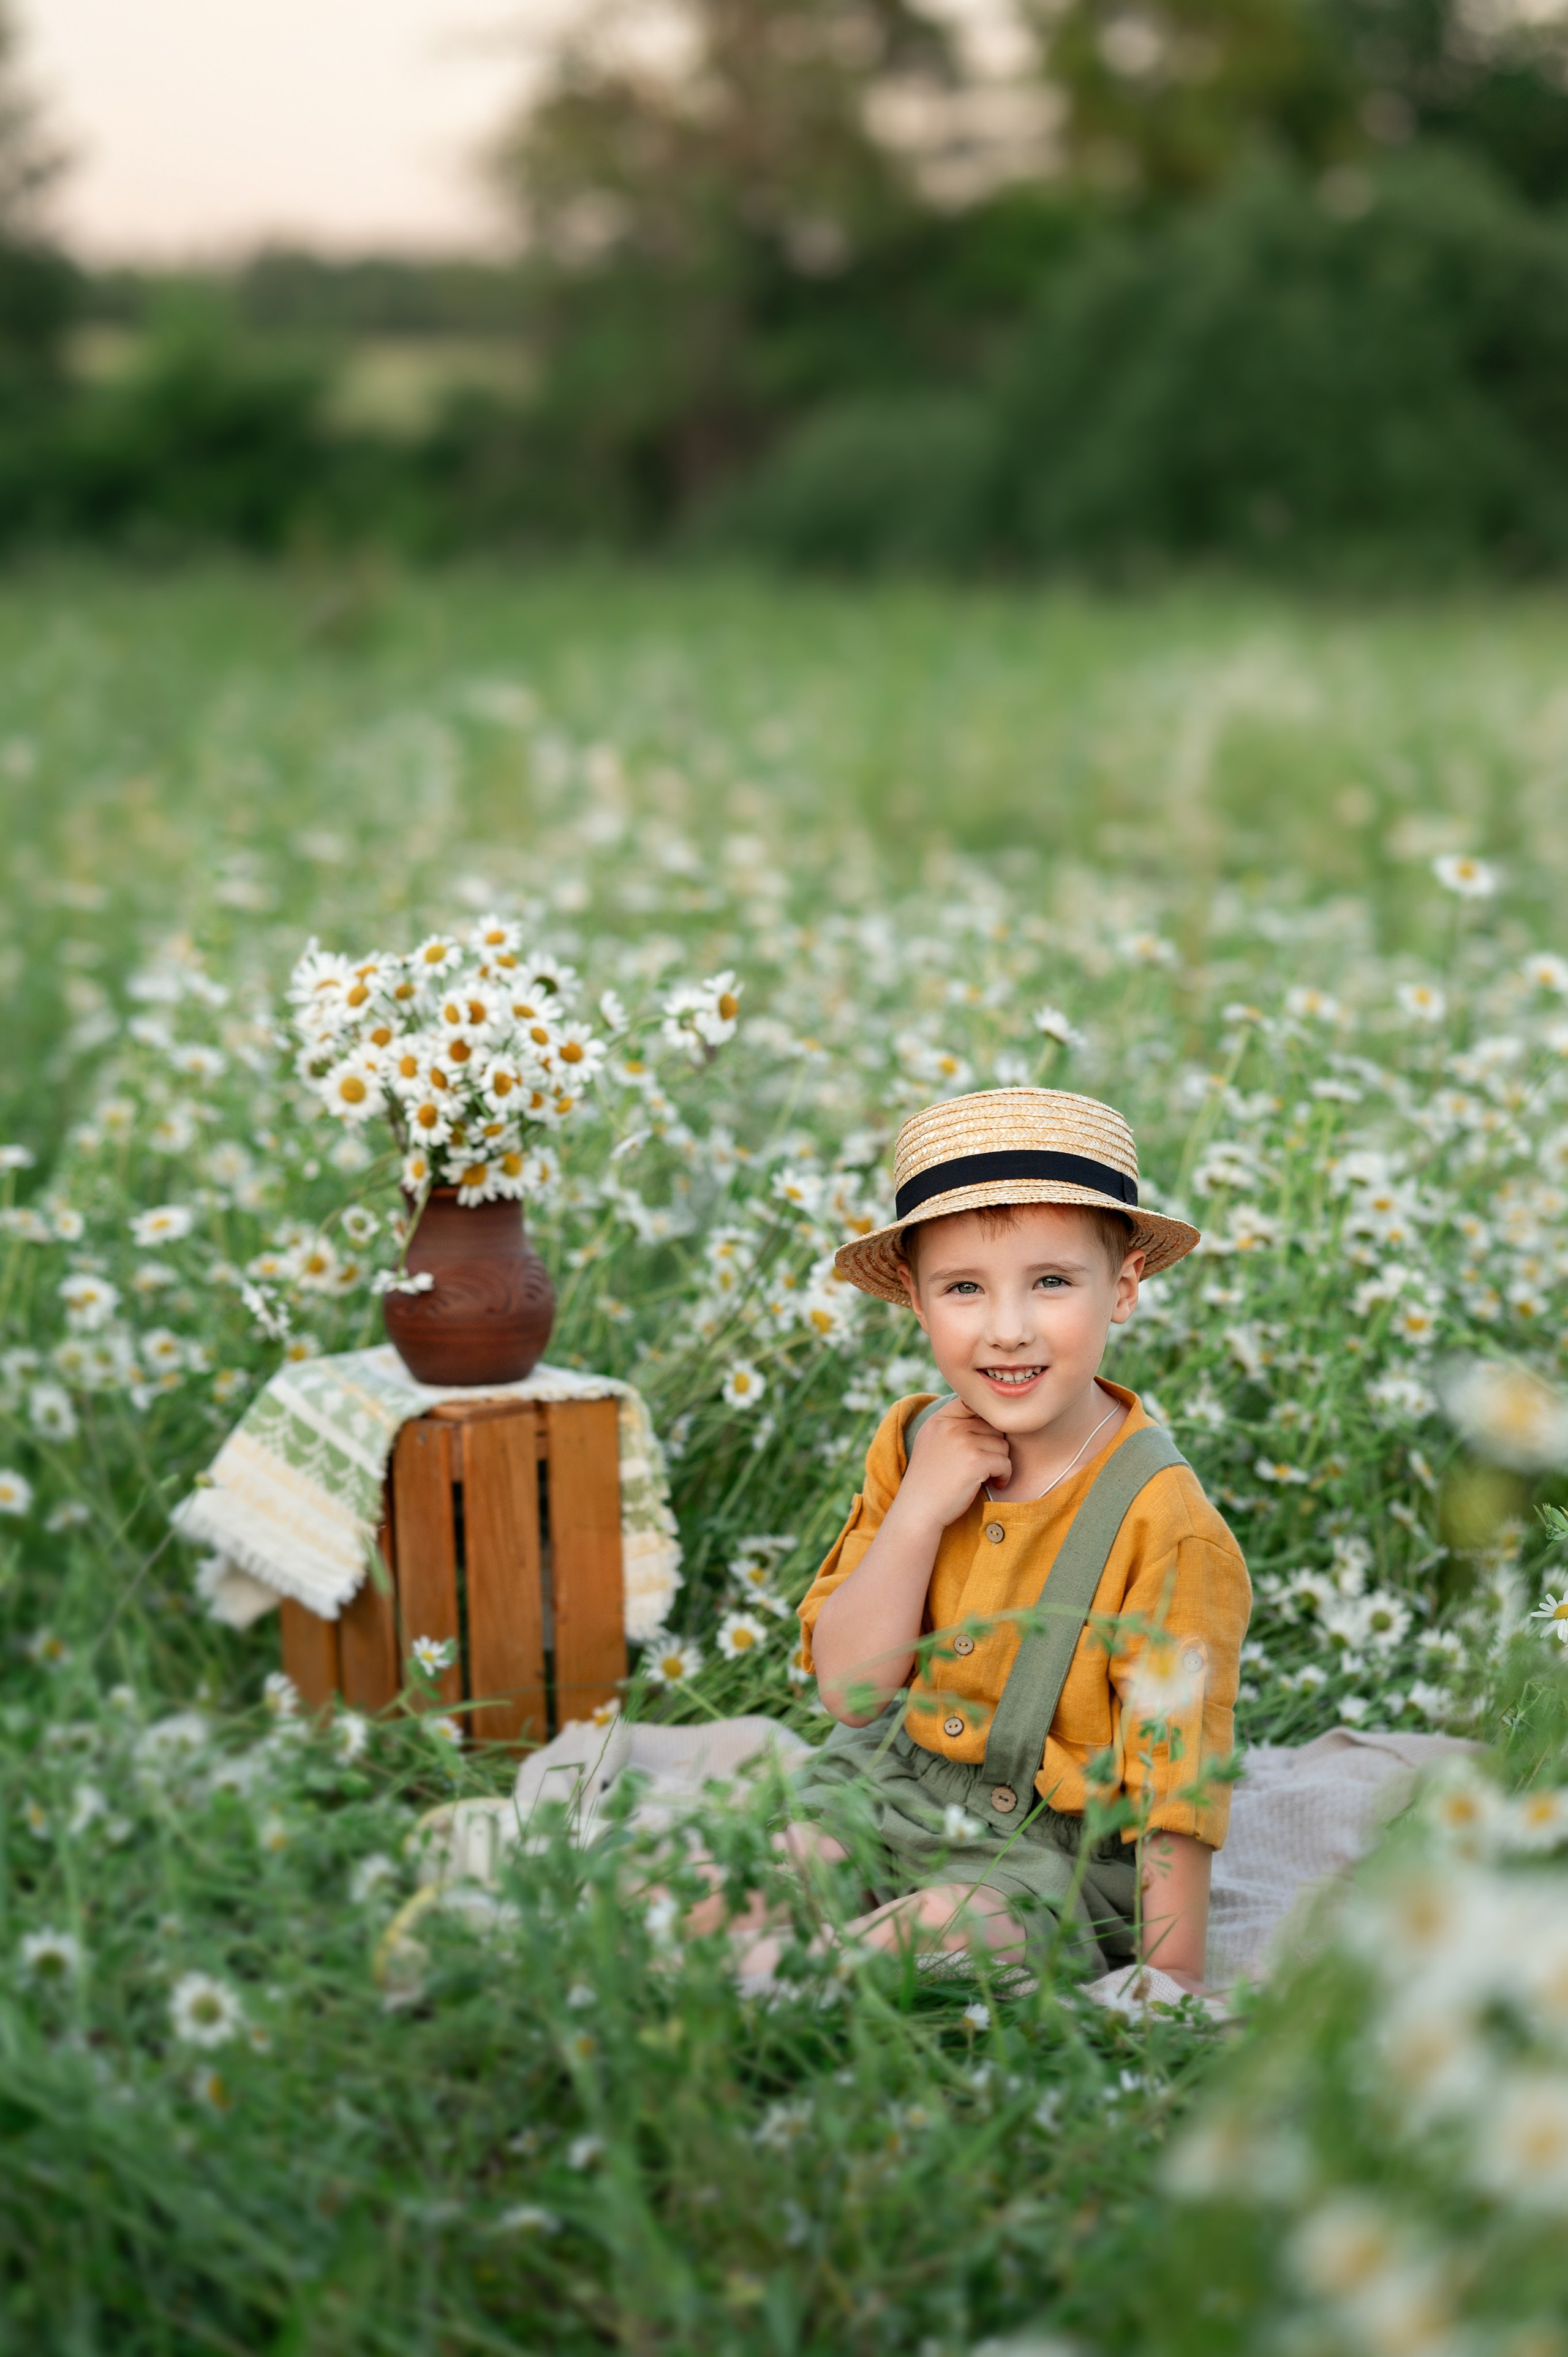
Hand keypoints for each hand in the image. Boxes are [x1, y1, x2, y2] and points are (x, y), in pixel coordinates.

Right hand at [897, 1397, 1011, 1532]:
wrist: (919, 1510)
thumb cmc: (930, 1481)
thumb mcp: (932, 1443)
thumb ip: (952, 1426)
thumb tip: (986, 1414)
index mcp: (939, 1420)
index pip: (972, 1402)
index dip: (984, 1420)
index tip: (982, 1442)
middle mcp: (951, 1426)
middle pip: (993, 1426)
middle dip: (993, 1447)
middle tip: (985, 1466)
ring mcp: (963, 1442)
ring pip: (1002, 1444)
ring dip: (999, 1463)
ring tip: (986, 1476)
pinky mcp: (975, 1462)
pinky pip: (1005, 1462)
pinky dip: (1003, 1476)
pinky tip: (993, 1484)